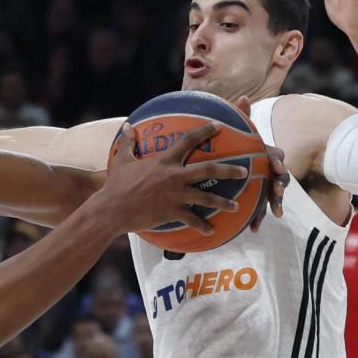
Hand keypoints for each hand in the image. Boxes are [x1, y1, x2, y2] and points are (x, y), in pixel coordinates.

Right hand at [101, 122, 247, 234]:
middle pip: (209, 170)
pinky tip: (212, 231)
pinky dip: (203, 226)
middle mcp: (175, 176)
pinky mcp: (173, 212)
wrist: (113, 208)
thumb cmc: (116, 184)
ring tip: (236, 206)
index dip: (205, 131)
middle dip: (229, 170)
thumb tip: (127, 126)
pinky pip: (193, 220)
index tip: (219, 126)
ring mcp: (176, 195)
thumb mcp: (121, 160)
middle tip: (245, 171)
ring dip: (224, 202)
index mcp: (165, 161)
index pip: (188, 141)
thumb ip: (128, 142)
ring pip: (207, 197)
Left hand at [231, 95, 287, 232]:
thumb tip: (243, 97)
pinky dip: (259, 218)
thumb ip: (241, 116)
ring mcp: (265, 185)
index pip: (276, 156)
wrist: (229, 162)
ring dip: (274, 204)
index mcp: (264, 154)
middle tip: (277, 193)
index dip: (278, 162)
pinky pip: (261, 209)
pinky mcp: (258, 199)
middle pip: (280, 178)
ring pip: (273, 196)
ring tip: (274, 213)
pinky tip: (253, 229)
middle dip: (280, 186)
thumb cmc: (234, 144)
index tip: (277, 167)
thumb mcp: (237, 132)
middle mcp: (268, 170)